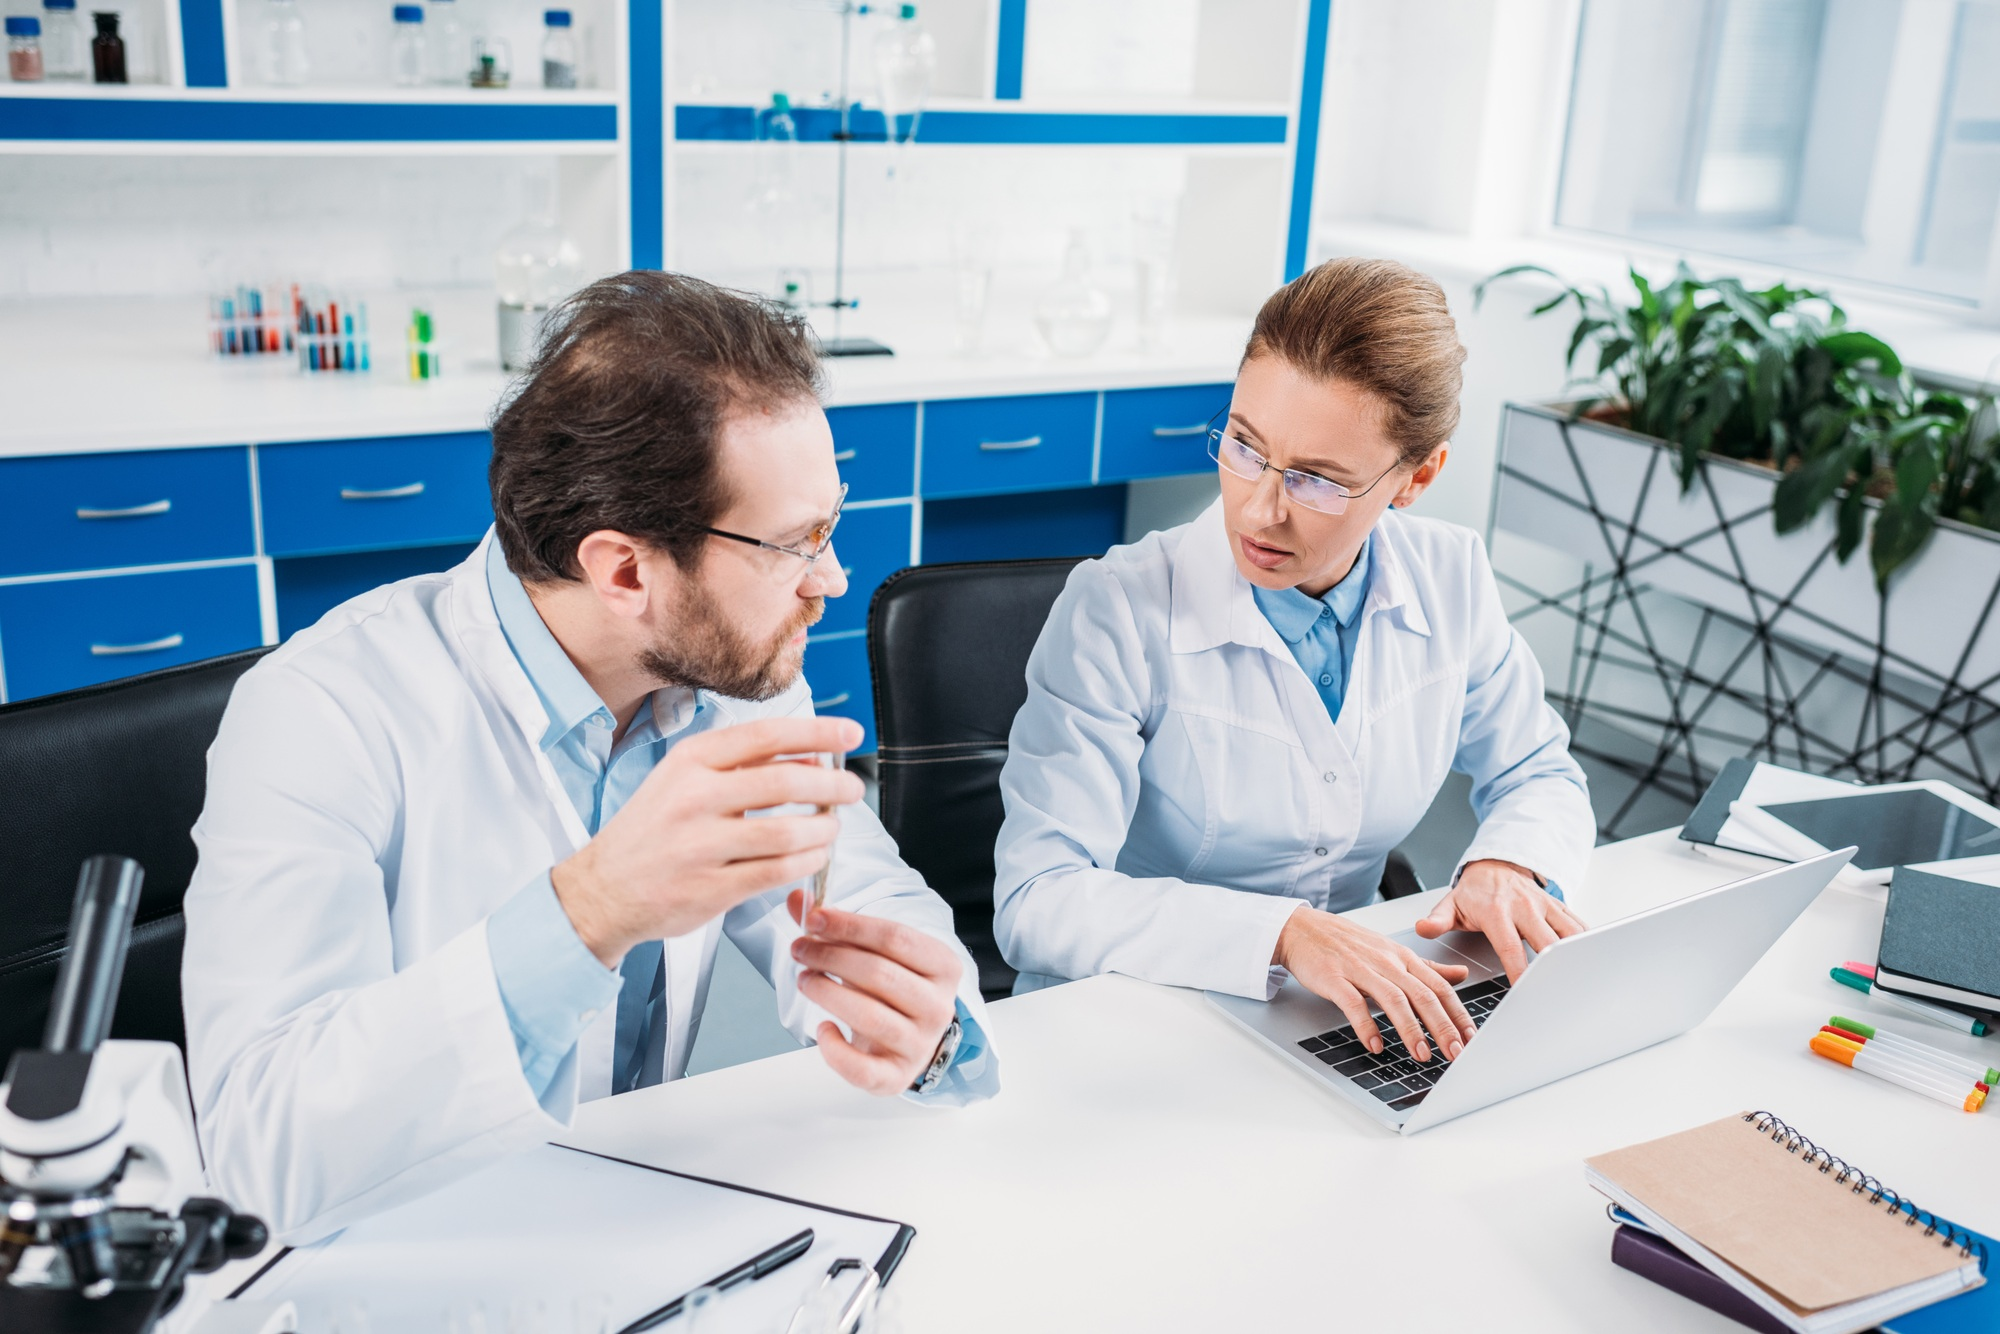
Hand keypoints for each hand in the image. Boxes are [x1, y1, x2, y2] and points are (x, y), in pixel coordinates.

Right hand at [551, 716, 864, 966]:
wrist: (602, 890)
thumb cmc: (652, 831)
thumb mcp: (681, 779)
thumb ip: (739, 765)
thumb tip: (809, 755)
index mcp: (690, 761)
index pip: (767, 736)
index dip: (817, 732)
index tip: (850, 733)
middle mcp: (694, 798)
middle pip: (784, 782)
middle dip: (832, 785)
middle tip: (852, 789)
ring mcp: (701, 845)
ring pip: (787, 832)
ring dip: (823, 830)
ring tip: (831, 828)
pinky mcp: (710, 888)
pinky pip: (777, 872)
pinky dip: (807, 863)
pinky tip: (814, 856)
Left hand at [788, 891, 961, 1095]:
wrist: (907, 1040)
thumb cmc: (890, 989)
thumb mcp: (873, 952)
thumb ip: (837, 927)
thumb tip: (798, 900)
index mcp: (944, 966)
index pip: (895, 937)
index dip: (849, 926)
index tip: (812, 919)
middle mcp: (939, 1007)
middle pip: (880, 974)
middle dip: (831, 957)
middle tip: (799, 949)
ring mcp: (920, 1044)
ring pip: (870, 1017)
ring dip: (827, 993)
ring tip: (804, 980)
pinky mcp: (897, 1076)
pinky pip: (862, 1069)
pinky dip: (834, 1050)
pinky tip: (822, 1029)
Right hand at [1273, 906, 1474, 1062]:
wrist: (1302, 929)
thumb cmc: (1347, 943)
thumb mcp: (1392, 951)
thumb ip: (1428, 967)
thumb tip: (1462, 975)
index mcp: (1403, 957)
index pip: (1439, 987)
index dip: (1458, 1014)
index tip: (1471, 1039)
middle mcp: (1386, 962)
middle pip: (1422, 995)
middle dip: (1442, 1026)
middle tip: (1455, 1053)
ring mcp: (1359, 969)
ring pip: (1393, 998)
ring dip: (1410, 1029)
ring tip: (1421, 1054)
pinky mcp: (1333, 977)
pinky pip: (1352, 1003)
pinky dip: (1366, 1025)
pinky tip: (1375, 1044)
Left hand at [1415, 859, 1586, 983]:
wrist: (1495, 865)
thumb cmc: (1473, 893)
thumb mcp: (1450, 904)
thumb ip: (1437, 920)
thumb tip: (1422, 929)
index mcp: (1497, 912)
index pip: (1511, 948)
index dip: (1520, 972)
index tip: (1526, 992)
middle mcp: (1524, 907)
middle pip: (1548, 943)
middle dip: (1556, 969)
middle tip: (1560, 994)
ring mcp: (1544, 906)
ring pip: (1570, 932)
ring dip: (1578, 955)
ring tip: (1585, 980)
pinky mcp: (1558, 906)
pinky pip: (1578, 924)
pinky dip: (1587, 942)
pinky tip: (1592, 961)